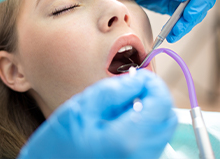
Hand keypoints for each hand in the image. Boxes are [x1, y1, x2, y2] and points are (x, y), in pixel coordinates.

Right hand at [18, 70, 176, 158]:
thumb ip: (115, 90)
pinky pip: (150, 143)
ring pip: (161, 131)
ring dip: (147, 112)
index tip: (140, 76)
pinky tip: (117, 123)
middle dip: (153, 97)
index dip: (154, 83)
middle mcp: (141, 156)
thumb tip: (139, 80)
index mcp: (128, 139)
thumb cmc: (58, 144)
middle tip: (130, 88)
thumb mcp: (82, 108)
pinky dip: (141, 127)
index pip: (162, 104)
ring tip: (119, 108)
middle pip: (167, 119)